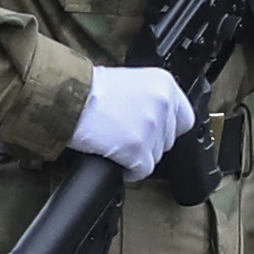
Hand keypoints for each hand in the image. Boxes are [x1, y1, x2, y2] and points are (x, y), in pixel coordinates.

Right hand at [70, 64, 195, 175]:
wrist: (69, 99)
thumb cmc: (90, 90)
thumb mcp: (131, 82)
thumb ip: (151, 100)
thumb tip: (159, 120)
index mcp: (165, 85)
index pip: (185, 119)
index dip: (168, 130)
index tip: (155, 133)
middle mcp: (163, 104)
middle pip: (168, 141)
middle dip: (149, 143)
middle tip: (125, 134)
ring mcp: (152, 127)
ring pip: (155, 158)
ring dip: (138, 156)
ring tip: (116, 142)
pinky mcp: (137, 149)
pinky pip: (141, 171)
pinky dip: (129, 170)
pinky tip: (114, 156)